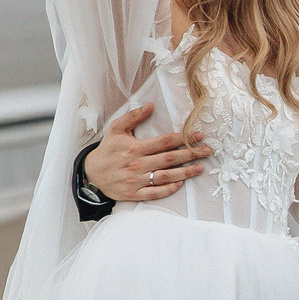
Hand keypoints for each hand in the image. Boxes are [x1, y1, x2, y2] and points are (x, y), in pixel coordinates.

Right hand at [86, 103, 209, 201]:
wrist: (91, 173)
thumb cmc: (107, 150)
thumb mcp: (116, 129)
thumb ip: (133, 117)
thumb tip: (150, 105)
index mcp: (135, 148)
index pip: (164, 142)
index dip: (183, 138)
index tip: (198, 136)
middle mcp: (137, 164)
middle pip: (169, 159)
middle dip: (190, 154)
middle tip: (207, 151)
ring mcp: (136, 181)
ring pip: (165, 176)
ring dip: (185, 172)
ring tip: (200, 168)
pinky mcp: (134, 194)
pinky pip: (155, 193)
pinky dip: (168, 189)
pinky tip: (180, 183)